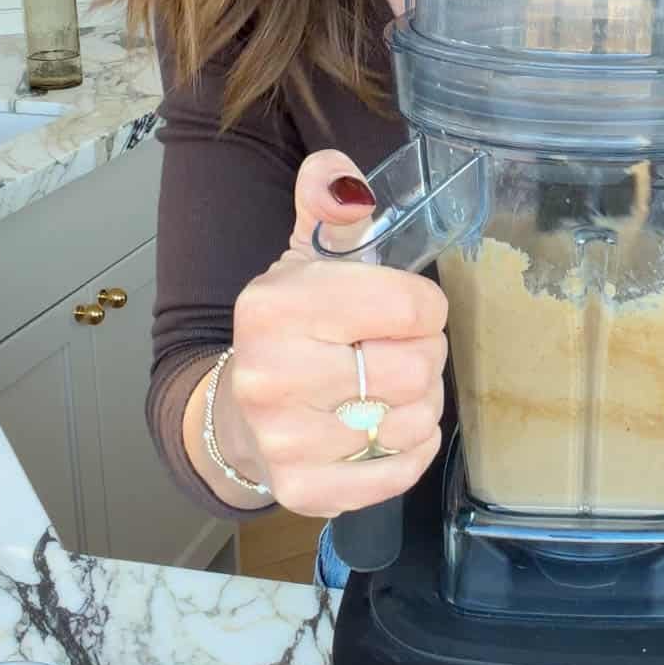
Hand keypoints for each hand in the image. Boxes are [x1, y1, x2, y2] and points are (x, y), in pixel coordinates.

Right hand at [216, 150, 448, 517]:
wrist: (238, 408)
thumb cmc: (293, 325)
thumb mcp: (307, 254)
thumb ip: (332, 204)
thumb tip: (342, 174)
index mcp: (276, 304)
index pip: (410, 305)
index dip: (425, 307)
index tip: (406, 308)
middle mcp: (272, 373)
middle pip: (416, 367)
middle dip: (425, 355)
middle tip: (399, 349)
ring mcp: (285, 438)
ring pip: (414, 421)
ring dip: (420, 404)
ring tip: (387, 388)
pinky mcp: (304, 490)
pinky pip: (400, 473)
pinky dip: (409, 451)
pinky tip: (383, 430)